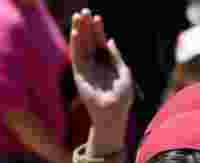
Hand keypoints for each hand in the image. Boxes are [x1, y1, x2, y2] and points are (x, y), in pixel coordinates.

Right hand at [70, 9, 133, 138]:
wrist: (113, 113)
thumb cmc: (122, 97)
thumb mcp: (124, 74)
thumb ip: (117, 57)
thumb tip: (111, 40)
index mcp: (106, 63)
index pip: (100, 42)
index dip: (98, 30)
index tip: (97, 17)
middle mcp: (95, 64)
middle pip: (89, 41)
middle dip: (86, 27)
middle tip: (84, 11)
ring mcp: (86, 68)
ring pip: (81, 46)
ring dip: (78, 31)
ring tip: (77, 17)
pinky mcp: (79, 75)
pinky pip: (76, 57)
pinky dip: (75, 45)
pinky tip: (75, 33)